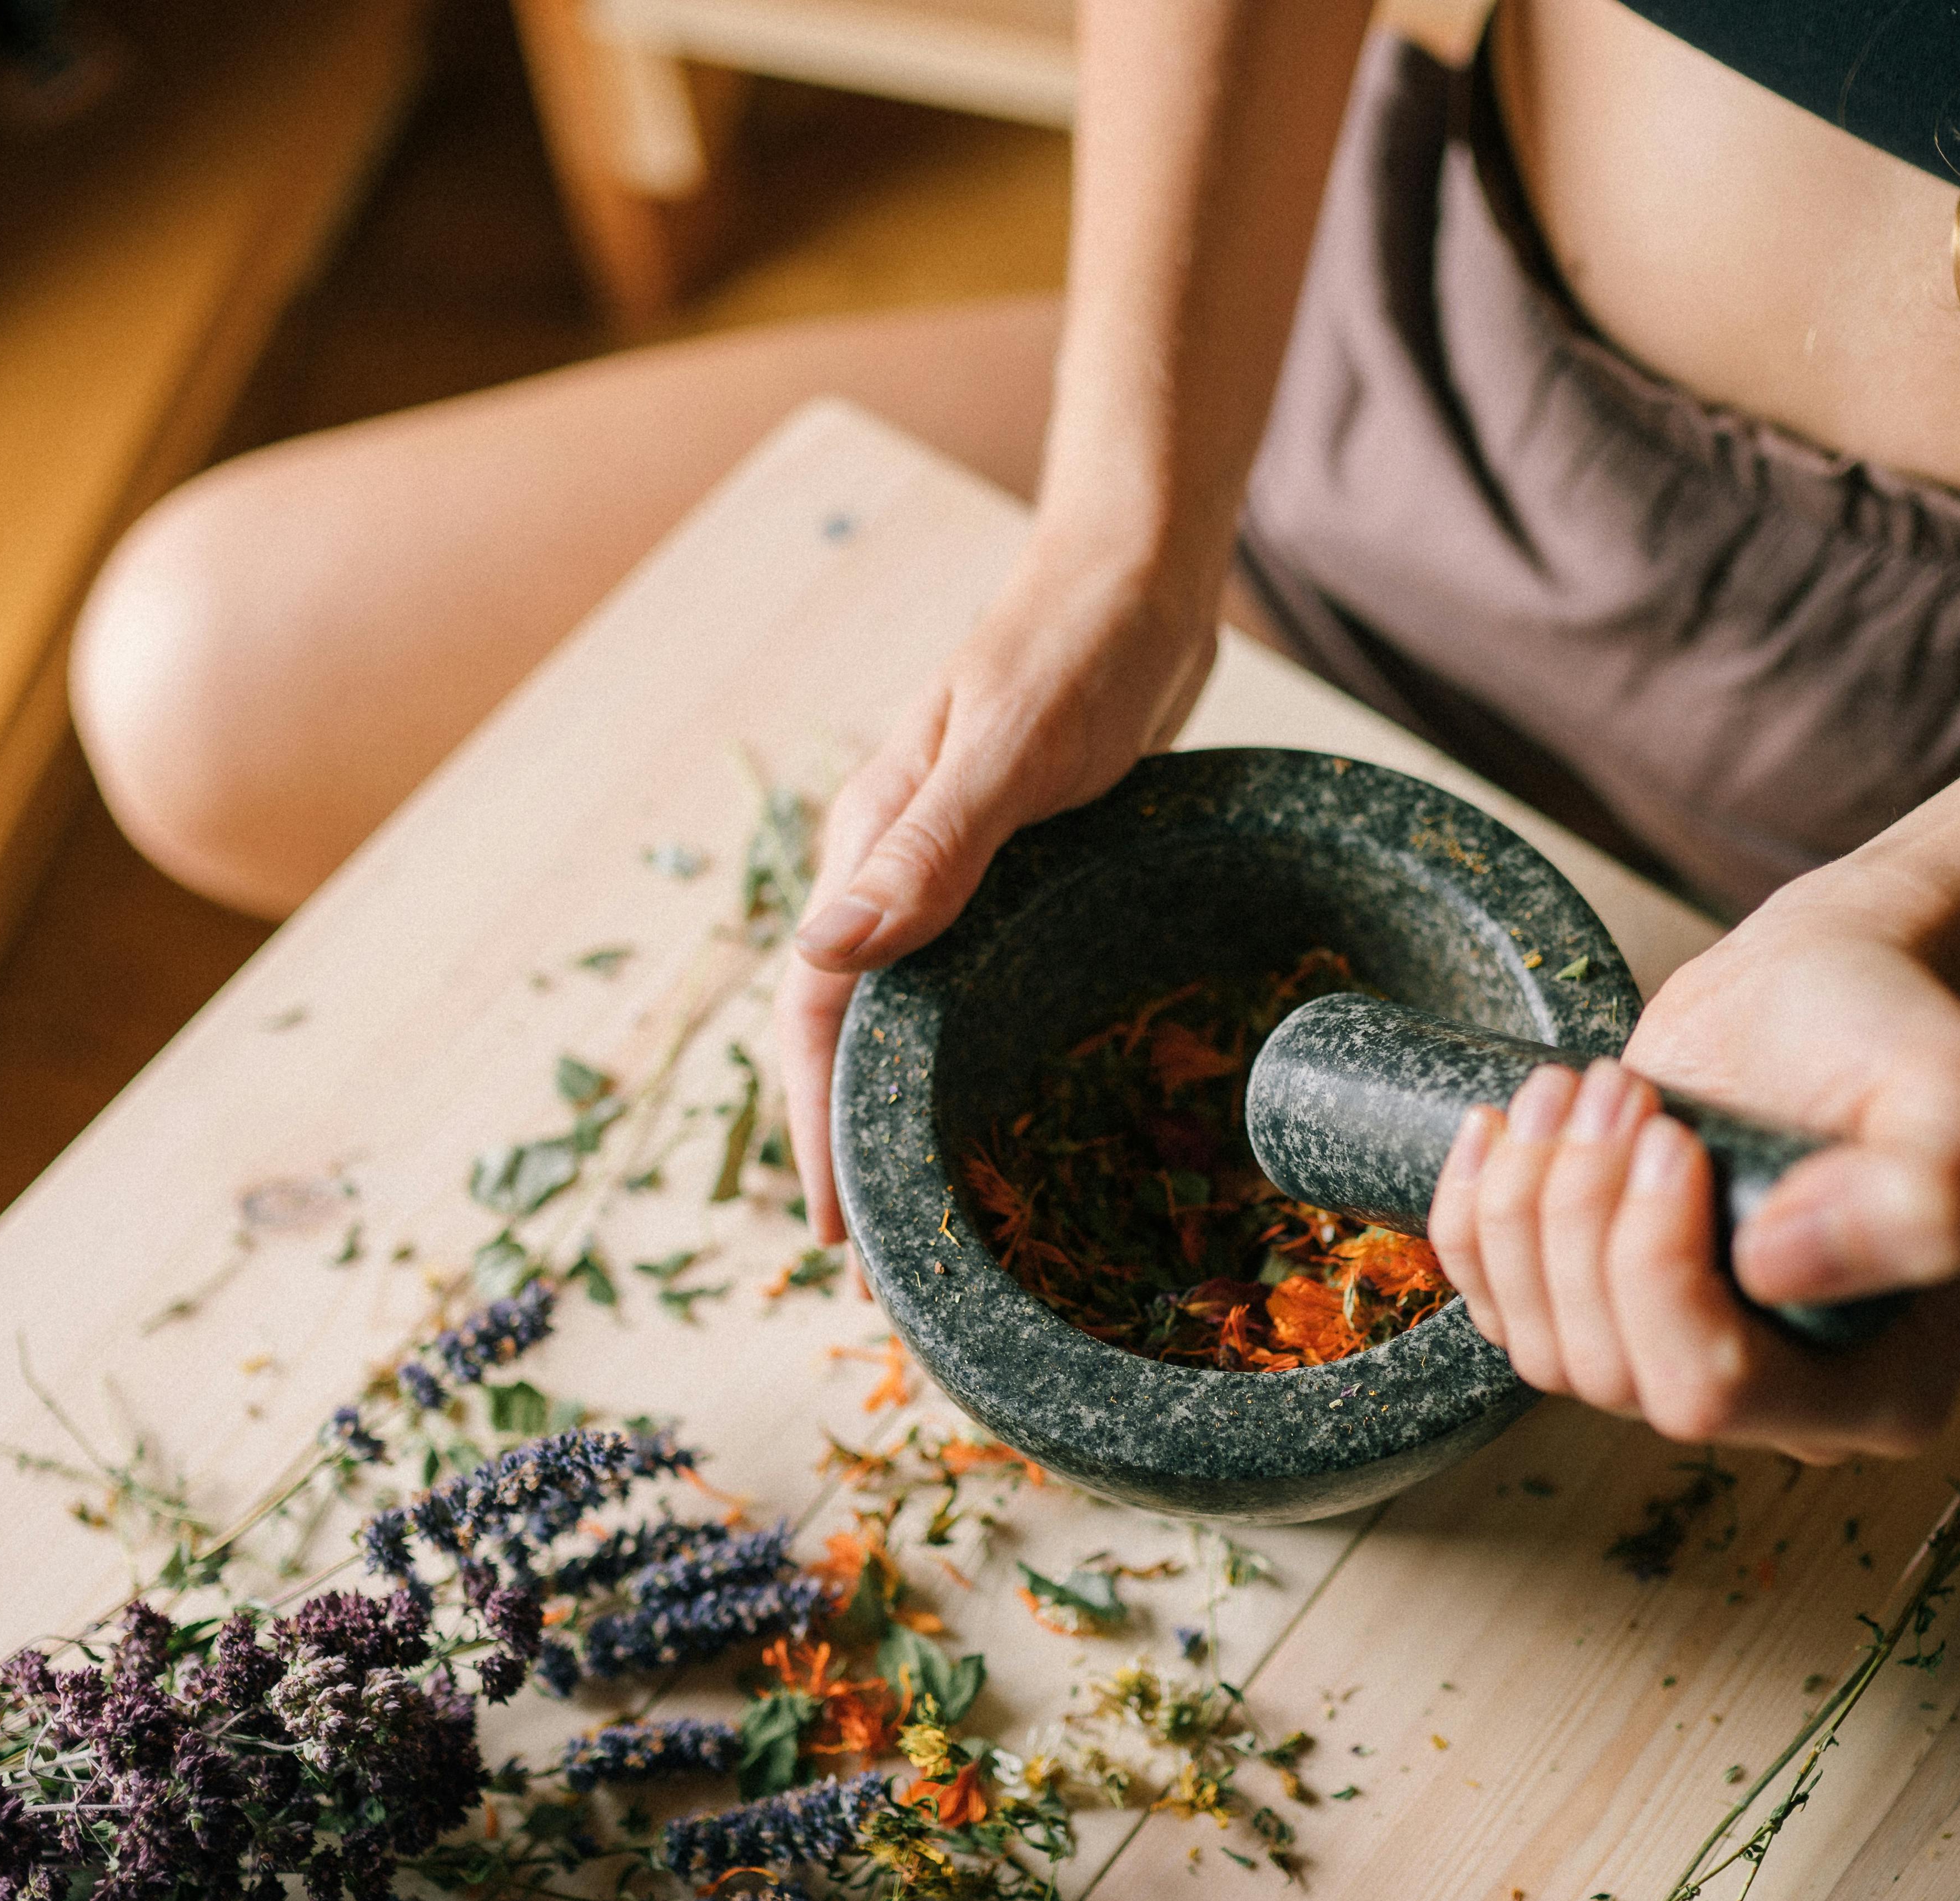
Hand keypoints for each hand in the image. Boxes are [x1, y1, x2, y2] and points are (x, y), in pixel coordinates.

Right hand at [777, 525, 1222, 1241]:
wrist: (1142, 571)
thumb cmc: (1079, 647)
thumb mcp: (1012, 750)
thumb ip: (928, 849)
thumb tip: (828, 952)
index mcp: (872, 844)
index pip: (818, 1014)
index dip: (819, 1127)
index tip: (839, 1233)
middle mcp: (895, 867)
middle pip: (851, 1033)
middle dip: (859, 1149)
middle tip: (894, 1270)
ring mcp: (954, 872)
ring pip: (911, 1016)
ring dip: (910, 1112)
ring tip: (942, 1217)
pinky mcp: (1014, 871)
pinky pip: (974, 984)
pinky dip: (972, 1056)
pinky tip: (1009, 1108)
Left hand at [1425, 888, 1959, 1456]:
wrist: (1817, 989)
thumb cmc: (1890, 1036)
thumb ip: (1924, 1197)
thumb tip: (1775, 1273)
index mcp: (1884, 1390)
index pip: (1717, 1391)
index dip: (1658, 1266)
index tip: (1674, 1136)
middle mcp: (1776, 1405)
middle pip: (1612, 1373)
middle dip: (1582, 1218)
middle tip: (1621, 1090)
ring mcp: (1677, 1362)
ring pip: (1542, 1350)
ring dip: (1530, 1202)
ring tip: (1581, 1086)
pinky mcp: (1597, 1309)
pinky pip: (1494, 1311)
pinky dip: (1474, 1216)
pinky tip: (1501, 1126)